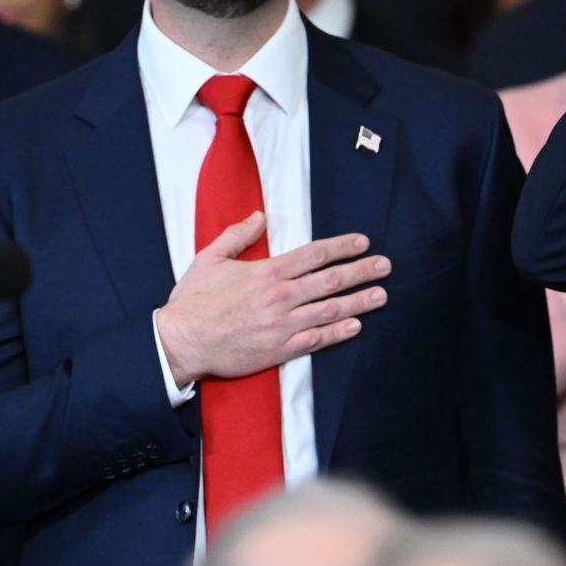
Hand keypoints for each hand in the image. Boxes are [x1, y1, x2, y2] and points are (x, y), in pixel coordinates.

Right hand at [155, 214, 388, 388]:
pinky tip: (357, 325)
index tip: (362, 242)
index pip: (313, 255)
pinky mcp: (279, 348)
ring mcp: (282, 324)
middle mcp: (279, 296)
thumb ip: (237, 236)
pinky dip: (338, 332)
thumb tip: (259, 217)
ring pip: (329, 309)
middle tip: (385, 265)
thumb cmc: (193, 301)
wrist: (180, 342)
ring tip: (381, 294)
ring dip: (359, 301)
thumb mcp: (210, 258)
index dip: (342, 247)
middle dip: (361, 271)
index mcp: (265, 272)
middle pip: (330, 280)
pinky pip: (316, 339)